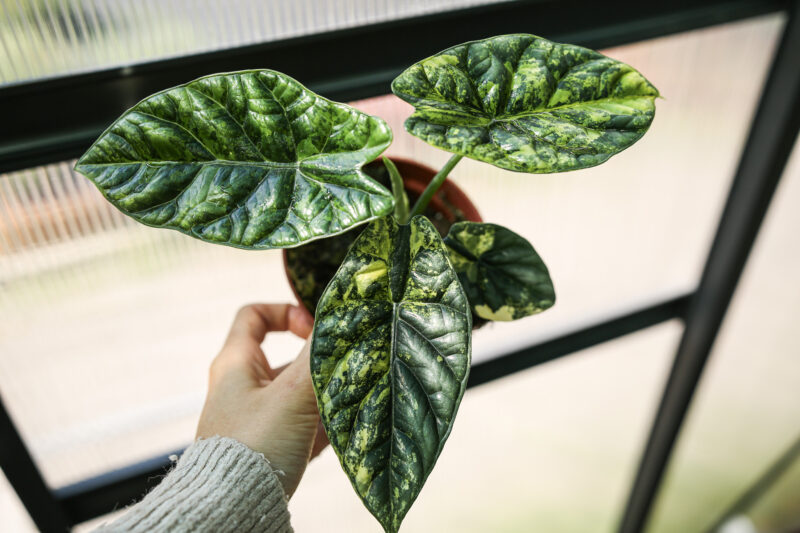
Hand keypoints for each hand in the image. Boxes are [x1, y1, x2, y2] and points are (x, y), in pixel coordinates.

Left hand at [196, 303, 327, 496]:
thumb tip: (344, 316)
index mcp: (236, 365)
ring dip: (324, 400)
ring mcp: (254, 421)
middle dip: (318, 367)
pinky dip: (321, 429)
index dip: (286, 312)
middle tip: (343, 371)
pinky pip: (300, 429)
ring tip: (346, 406)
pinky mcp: (266, 450)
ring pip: (298, 398)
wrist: (230, 512)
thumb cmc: (252, 448)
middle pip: (285, 362)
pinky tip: (338, 436)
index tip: (315, 327)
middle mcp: (241, 390)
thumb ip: (320, 355)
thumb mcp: (292, 394)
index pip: (254, 317)